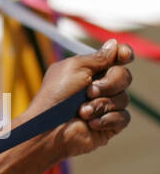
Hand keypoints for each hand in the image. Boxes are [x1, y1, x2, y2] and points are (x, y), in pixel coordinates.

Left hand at [25, 39, 133, 158]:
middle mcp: (99, 88)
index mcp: (89, 72)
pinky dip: (107, 119)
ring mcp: (104, 107)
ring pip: (124, 98)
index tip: (123, 56)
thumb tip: (114, 44)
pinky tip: (90, 123)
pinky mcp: (108, 125)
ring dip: (101, 104)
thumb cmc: (55, 97)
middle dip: (109, 83)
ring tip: (81, 111)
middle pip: (124, 76)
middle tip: (88, 91)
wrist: (48, 129)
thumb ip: (97, 57)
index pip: (117, 58)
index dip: (124, 55)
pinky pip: (123, 117)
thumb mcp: (74, 68)